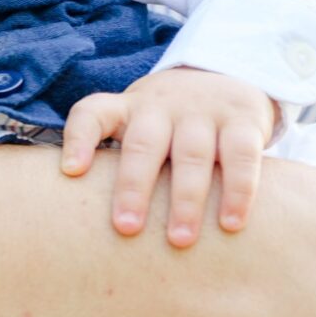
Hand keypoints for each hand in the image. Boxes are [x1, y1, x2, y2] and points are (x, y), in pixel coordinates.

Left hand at [60, 66, 274, 245]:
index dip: (79, 139)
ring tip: (180, 240)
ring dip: (186, 199)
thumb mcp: (139, 123)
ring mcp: (204, 111)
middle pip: (143, 144)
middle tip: (126, 228)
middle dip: (133, 187)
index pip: (93, 113)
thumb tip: (83, 220)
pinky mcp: (244, 120)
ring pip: (192, 154)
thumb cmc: (169, 121)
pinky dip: (238, 190)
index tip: (71, 171)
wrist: (228, 76)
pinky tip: (231, 223)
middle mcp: (162, 107)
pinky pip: (241, 156)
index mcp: (128, 109)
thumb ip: (118, 159)